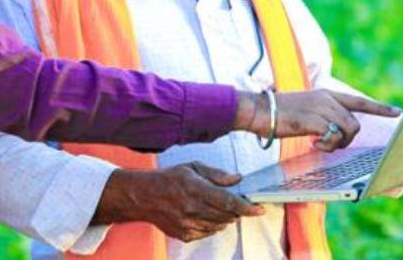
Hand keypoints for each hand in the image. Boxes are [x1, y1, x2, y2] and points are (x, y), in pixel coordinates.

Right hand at [92, 162, 263, 241]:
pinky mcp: (184, 235)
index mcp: (195, 189)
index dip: (246, 207)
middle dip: (237, 211)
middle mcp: (192, 209)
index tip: (259, 209)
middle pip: (226, 216)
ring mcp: (187, 224)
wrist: (143, 197)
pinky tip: (206, 214)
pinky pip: (208, 232)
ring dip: (226, 218)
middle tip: (238, 202)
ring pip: (219, 225)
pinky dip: (213, 225)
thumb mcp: (192, 167)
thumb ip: (216, 174)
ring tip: (218, 206)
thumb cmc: (169, 178)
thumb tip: (238, 179)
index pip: (228, 202)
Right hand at [235, 89, 400, 150]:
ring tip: (320, 144)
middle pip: (354, 122)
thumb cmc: (281, 114)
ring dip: (337, 143)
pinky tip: (313, 144)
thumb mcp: (307, 110)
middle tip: (329, 144)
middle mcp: (327, 98)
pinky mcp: (313, 120)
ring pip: (347, 130)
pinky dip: (326, 145)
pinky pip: (332, 136)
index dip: (379, 108)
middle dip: (347, 139)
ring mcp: (320, 108)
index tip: (397, 112)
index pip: (359, 100)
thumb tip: (335, 131)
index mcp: (327, 94)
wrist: (259, 110)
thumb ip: (323, 115)